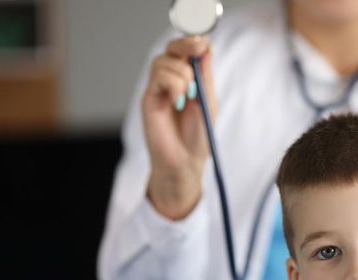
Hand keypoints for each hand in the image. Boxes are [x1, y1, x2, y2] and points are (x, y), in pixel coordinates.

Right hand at [141, 36, 218, 219]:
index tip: (204, 40)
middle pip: (171, 50)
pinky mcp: (148, 99)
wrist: (186, 161)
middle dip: (184, 45)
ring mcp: (158, 89)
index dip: (193, 41)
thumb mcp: (208, 101)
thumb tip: (207, 48)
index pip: (186, 51)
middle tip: (197, 48)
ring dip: (181, 73)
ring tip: (189, 93)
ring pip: (163, 61)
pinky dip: (173, 83)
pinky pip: (157, 78)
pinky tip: (179, 99)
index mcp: (189, 79)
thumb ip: (205, 76)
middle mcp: (171, 81)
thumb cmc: (199, 135)